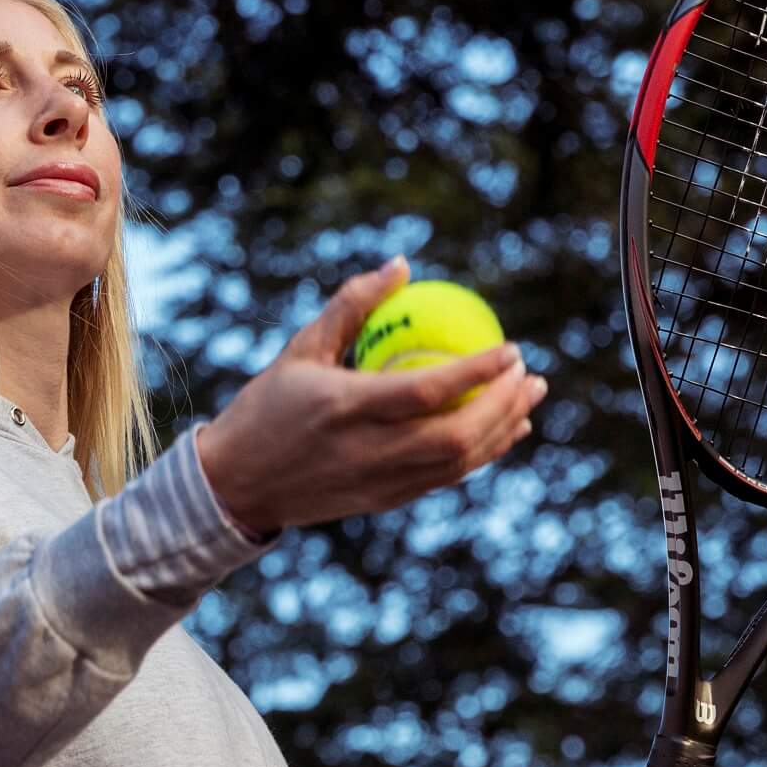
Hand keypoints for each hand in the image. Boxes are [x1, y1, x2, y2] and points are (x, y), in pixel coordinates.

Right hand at [194, 255, 547, 536]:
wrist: (236, 484)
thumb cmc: (267, 406)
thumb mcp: (300, 350)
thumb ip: (352, 306)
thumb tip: (401, 265)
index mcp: (344, 407)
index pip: (425, 392)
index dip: (476, 372)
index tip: (511, 349)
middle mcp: (366, 450)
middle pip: (455, 435)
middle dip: (503, 405)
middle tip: (530, 374)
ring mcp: (378, 482)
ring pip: (457, 463)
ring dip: (502, 431)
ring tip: (529, 398)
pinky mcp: (383, 501)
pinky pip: (445, 480)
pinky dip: (480, 455)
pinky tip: (501, 431)